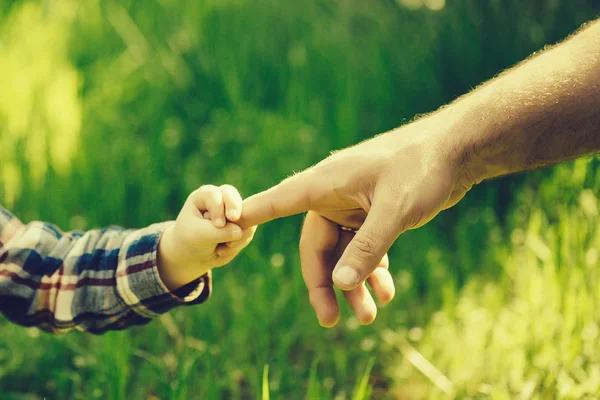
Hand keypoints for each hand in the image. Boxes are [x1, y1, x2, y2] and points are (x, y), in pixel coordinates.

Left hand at [158, 185, 256, 290]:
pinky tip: (224, 250)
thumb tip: (241, 231)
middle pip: (232, 196)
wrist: (194, 255)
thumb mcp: (199, 236)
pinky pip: (248, 231)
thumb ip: (218, 232)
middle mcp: (220, 200)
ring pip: (244, 216)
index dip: (218, 208)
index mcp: (204, 196)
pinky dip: (239, 243)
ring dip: (236, 234)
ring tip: (222, 247)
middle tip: (234, 218)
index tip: (218, 224)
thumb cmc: (190, 240)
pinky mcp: (242, 224)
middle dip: (234, 207)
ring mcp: (233, 211)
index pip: (214, 195)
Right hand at [239, 113, 474, 325]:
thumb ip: (368, 247)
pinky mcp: (373, 214)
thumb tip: (342, 285)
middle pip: (316, 247)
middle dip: (324, 285)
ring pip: (342, 253)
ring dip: (352, 285)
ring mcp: (354, 206)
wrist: (457, 150)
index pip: (280, 201)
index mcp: (327, 182)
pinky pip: (364, 249)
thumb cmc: (422, 168)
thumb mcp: (395, 209)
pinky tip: (386, 292)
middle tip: (330, 321)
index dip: (254, 213)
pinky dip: (372, 271)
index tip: (227, 222)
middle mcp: (334, 195)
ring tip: (368, 317)